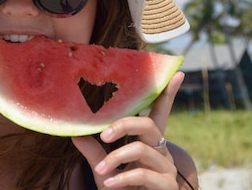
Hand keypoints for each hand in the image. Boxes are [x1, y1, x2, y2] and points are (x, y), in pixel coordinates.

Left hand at [73, 72, 184, 188]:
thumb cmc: (121, 188)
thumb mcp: (104, 168)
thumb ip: (93, 151)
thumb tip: (74, 131)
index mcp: (148, 142)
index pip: (159, 113)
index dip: (168, 94)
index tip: (178, 73)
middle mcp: (161, 151)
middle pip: (147, 125)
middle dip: (123, 125)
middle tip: (104, 134)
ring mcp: (166, 169)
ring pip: (140, 150)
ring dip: (115, 159)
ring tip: (101, 170)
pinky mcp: (167, 186)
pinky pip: (143, 175)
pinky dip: (122, 179)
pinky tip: (110, 184)